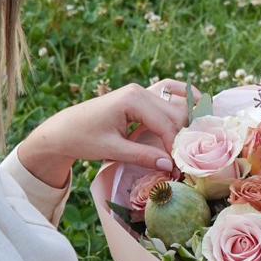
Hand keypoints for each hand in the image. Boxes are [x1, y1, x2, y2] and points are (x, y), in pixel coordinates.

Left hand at [16, 79, 193, 187]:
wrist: (63, 130)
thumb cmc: (83, 139)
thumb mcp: (113, 150)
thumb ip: (142, 156)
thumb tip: (170, 166)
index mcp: (133, 100)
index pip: (166, 125)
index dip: (174, 148)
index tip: (178, 170)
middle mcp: (140, 91)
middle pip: (175, 114)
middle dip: (181, 138)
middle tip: (183, 163)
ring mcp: (141, 91)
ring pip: (175, 106)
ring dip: (183, 125)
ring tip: (188, 147)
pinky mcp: (139, 97)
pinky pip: (167, 94)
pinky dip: (181, 101)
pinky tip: (197, 106)